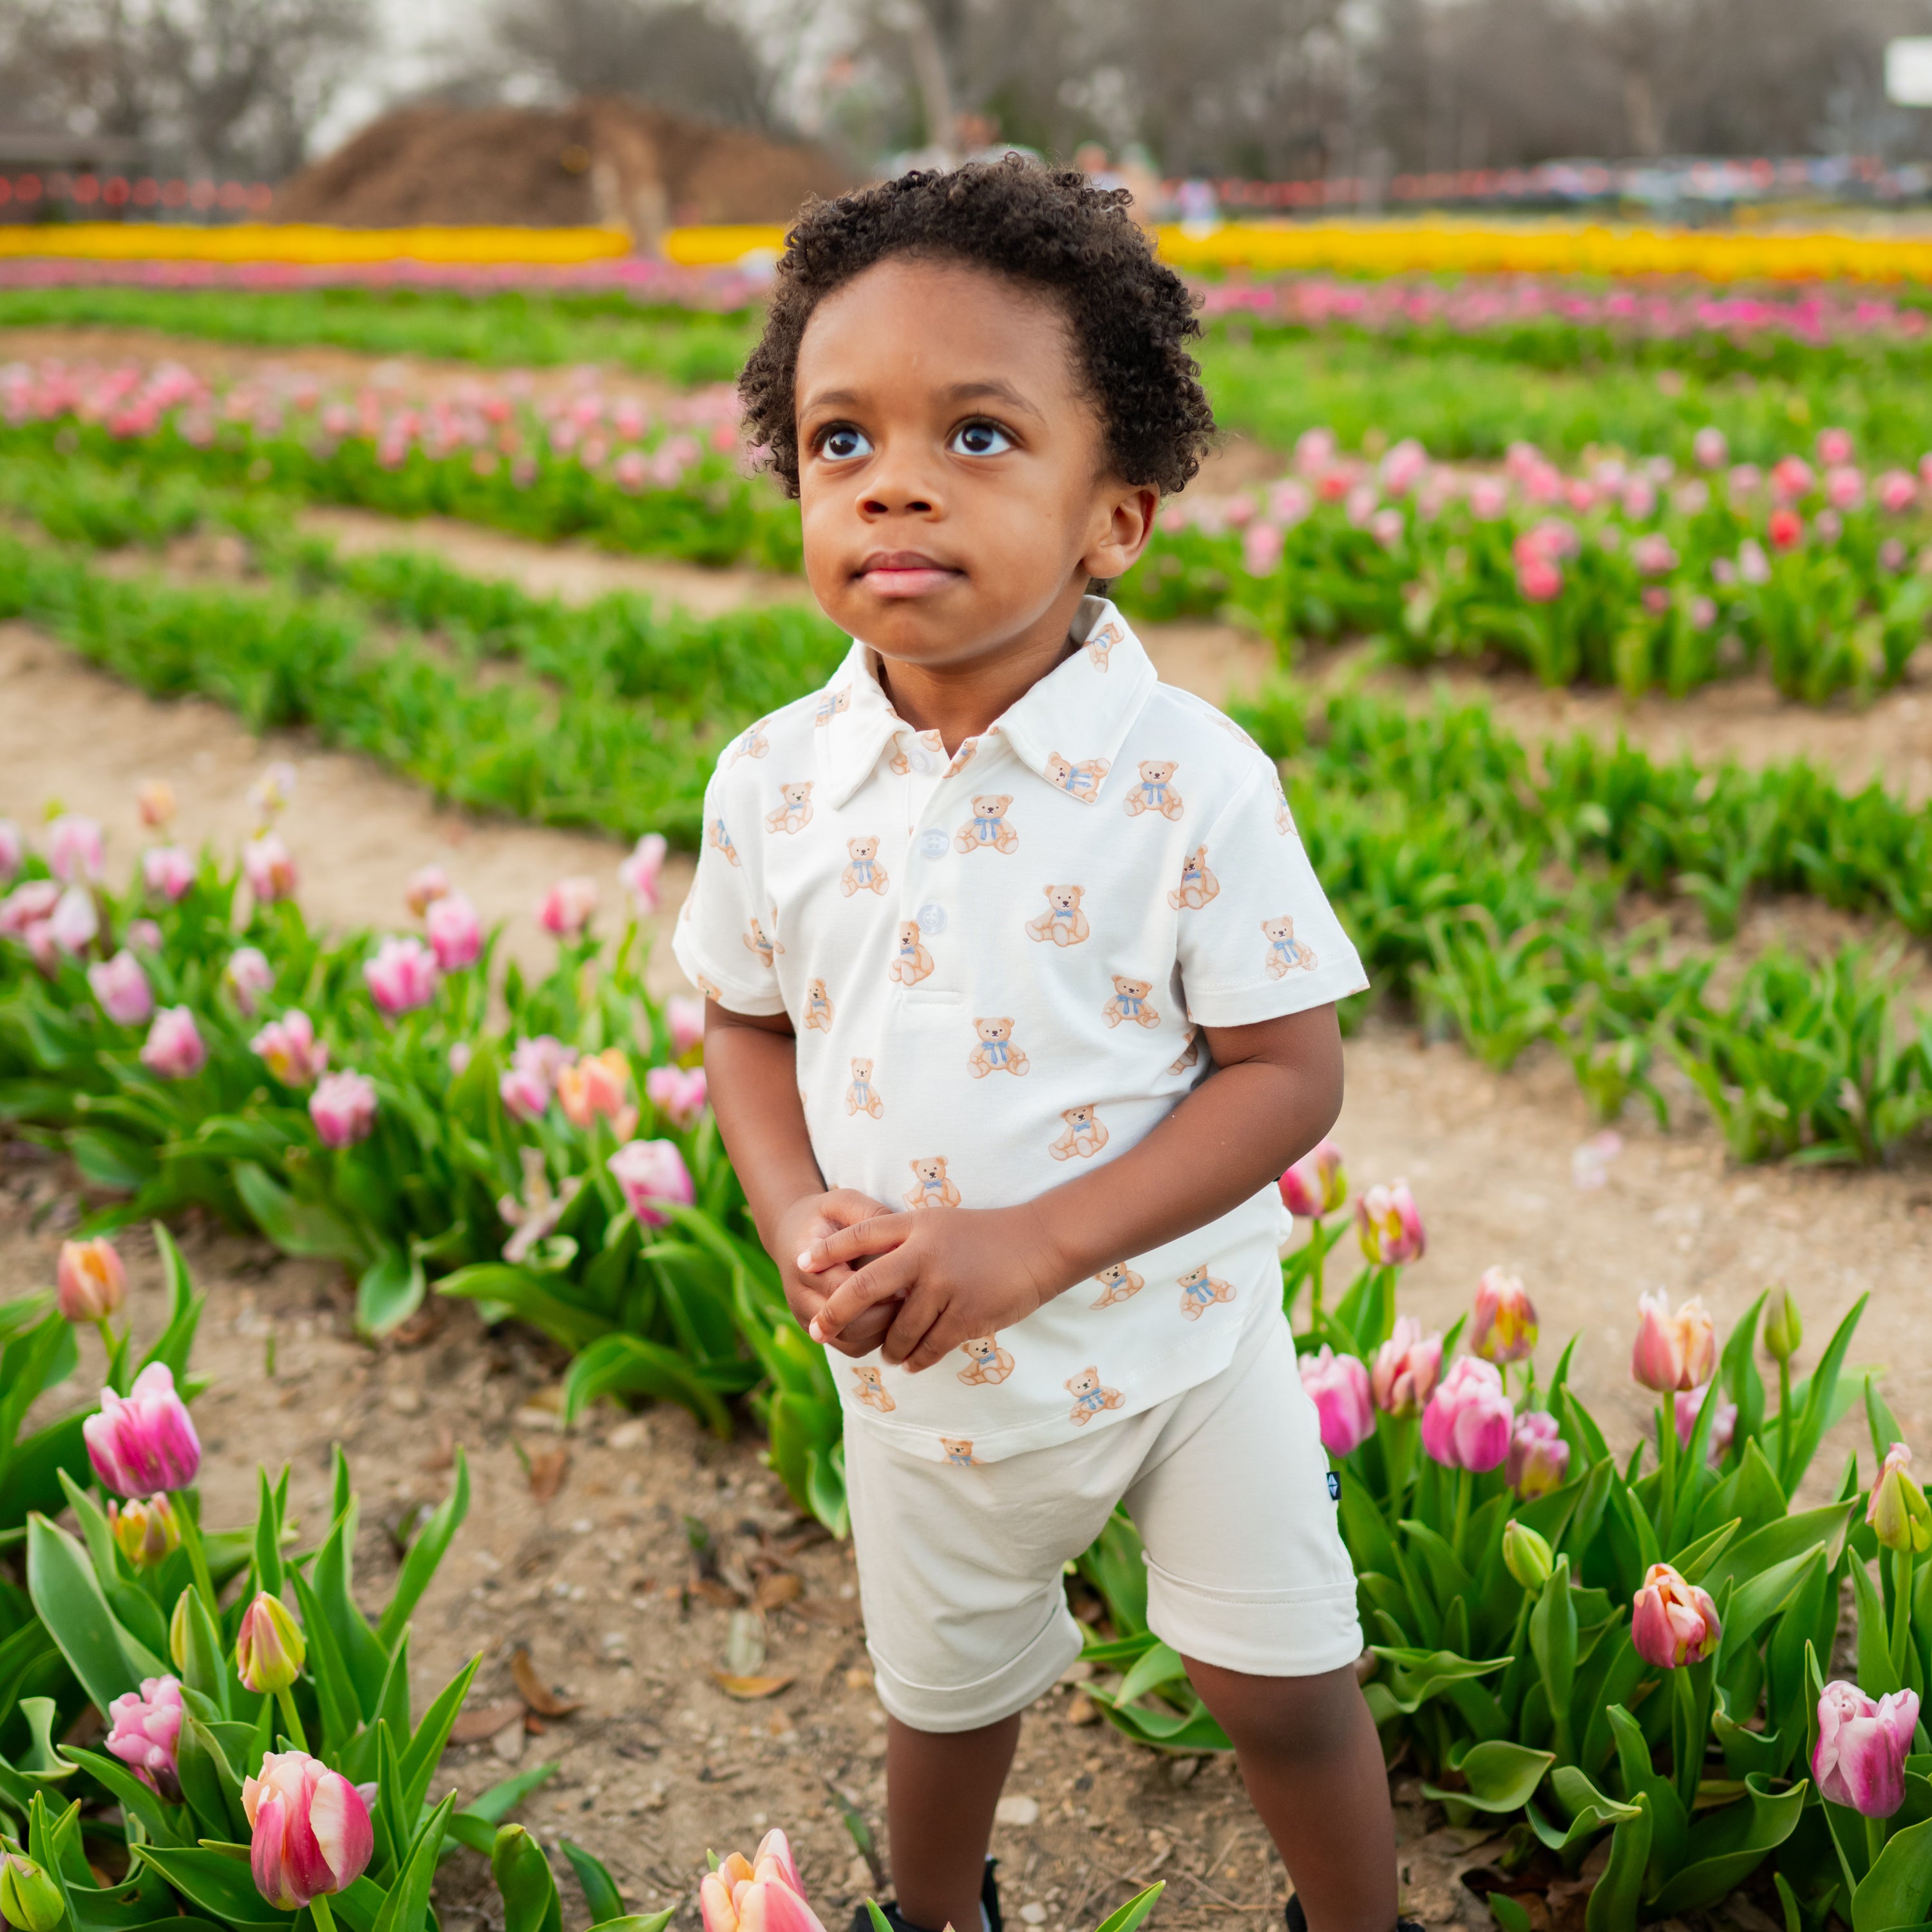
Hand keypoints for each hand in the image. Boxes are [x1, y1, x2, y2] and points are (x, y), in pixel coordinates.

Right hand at [773, 1189, 900, 1358]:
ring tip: (907, 1309)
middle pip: (848, 1325)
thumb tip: (902, 1237)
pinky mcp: (821, 1331)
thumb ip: (870, 1214)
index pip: (843, 1290)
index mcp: (804, 1263)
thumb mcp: (844, 1202)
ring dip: (884, 1332)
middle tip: (913, 1298)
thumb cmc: (826, 1216)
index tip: (908, 1277)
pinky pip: (853, 1348)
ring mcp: (808, 1319)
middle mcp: (801, 1297)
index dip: (880, 1289)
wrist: (793, 1234)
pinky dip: (877, 1340)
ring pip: (852, 1343)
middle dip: (886, 1315)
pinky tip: (895, 1318)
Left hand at [798, 1203, 1065, 1372]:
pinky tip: (911, 1363)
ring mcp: (945, 1285)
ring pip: (899, 1329)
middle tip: (820, 1331)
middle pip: (865, 1287)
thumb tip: (861, 1275)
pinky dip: (917, 1359)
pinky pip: (930, 1347)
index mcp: (916, 1226)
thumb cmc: (985, 1236)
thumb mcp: (939, 1225)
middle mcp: (924, 1254)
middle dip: (837, 1313)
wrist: (1039, 1245)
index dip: (828, 1249)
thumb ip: (903, 1243)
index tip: (799, 1264)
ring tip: (886, 1354)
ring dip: (888, 1347)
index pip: (860, 1235)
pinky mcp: (967, 1314)